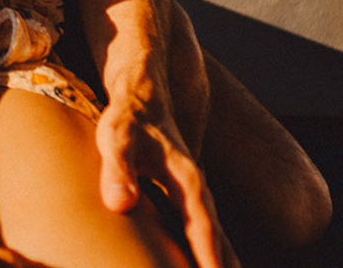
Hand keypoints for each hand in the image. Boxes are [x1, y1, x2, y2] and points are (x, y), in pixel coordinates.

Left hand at [94, 92, 237, 267]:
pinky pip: (202, 226)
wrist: (144, 93)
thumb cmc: (129, 116)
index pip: (201, 226)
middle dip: (225, 262)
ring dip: (223, 257)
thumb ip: (119, 170)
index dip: (209, 254)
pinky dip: (209, 247)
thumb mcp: (118, 138)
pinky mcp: (183, 193)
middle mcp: (195, 189)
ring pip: (213, 232)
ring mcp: (191, 192)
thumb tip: (121, 205)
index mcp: (185, 180)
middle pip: (216, 234)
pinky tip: (209, 262)